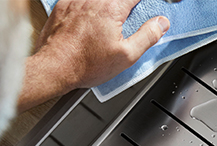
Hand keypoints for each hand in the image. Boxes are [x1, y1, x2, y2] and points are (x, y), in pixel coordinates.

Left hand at [18, 0, 169, 110]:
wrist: (55, 67)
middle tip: (128, 16)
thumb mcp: (127, 56)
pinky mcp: (63, 5)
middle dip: (124, 6)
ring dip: (107, 6)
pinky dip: (89, 5)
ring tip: (109, 24)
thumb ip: (148, 36)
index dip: (142, 3)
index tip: (145, 6)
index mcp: (112, 8)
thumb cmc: (86, 64)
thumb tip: (161, 23)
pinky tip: (91, 20)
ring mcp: (76, 0)